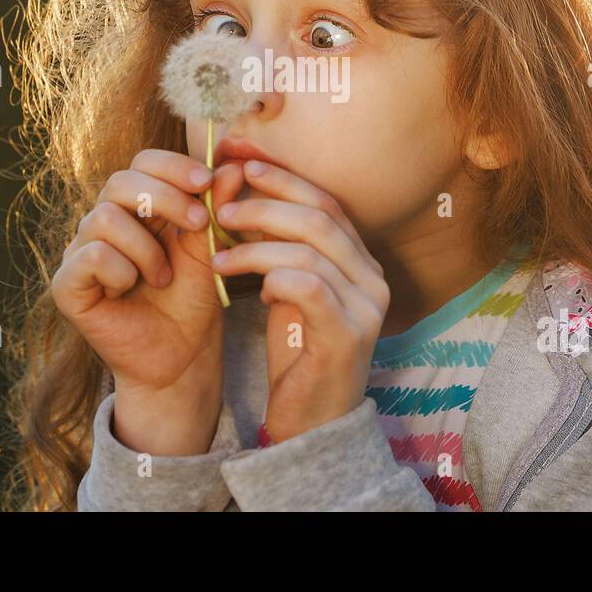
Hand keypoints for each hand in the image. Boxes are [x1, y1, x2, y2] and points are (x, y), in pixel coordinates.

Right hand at [50, 150, 247, 451]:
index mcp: (137, 205)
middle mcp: (104, 221)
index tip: (209, 182)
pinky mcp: (67, 284)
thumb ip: (218, 206)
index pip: (143, 162)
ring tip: (164, 276)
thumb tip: (235, 165)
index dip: (174, 165)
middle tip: (199, 223)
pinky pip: (90, 254)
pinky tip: (133, 288)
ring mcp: (81, 251)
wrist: (181, 356)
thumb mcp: (210, 247)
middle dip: (165, 198)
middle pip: (120, 181)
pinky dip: (121, 270)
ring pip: (104, 217)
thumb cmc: (193, 298)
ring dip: (146, 247)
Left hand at [210, 160, 388, 443]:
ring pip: (309, 249)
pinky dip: (274, 278)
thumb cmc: (298, 356)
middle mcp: (373, 279)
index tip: (244, 165)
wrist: (313, 426)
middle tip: (222, 207)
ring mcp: (366, 308)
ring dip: (255, 246)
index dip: (285, 179)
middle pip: (320, 217)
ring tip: (218, 255)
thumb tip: (246, 198)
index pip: (327, 203)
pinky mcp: (346, 335)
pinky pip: (308, 286)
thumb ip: (280, 250)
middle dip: (265, 204)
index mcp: (362, 263)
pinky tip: (250, 290)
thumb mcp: (289, 293)